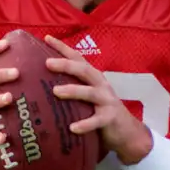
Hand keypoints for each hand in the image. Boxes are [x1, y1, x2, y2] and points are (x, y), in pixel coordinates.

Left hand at [44, 35, 151, 164]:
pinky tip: (72, 127)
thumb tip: (42, 85)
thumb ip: (72, 88)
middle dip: (66, 65)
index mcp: (93, 77)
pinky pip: (97, 120)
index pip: (78, 58)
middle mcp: (100, 85)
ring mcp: (107, 100)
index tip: (46, 38)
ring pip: (90, 93)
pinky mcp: (110, 118)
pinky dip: (85, 124)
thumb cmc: (101, 111)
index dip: (63, 48)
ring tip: (56, 91)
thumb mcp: (88, 96)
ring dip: (73, 91)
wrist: (127, 131)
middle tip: (48, 63)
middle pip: (84, 71)